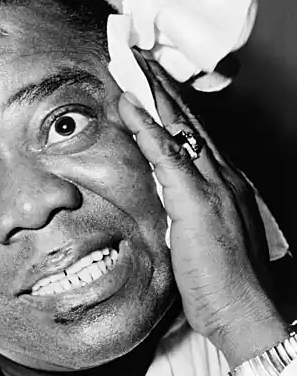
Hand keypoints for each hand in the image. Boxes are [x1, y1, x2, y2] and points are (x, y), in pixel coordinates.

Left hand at [118, 63, 286, 366]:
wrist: (246, 312)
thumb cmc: (226, 286)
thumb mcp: (207, 244)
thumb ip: (190, 218)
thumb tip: (170, 210)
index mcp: (227, 189)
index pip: (196, 141)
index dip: (173, 114)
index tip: (153, 92)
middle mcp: (225, 179)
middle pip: (189, 126)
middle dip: (164, 92)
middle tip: (140, 62)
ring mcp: (214, 187)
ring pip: (179, 130)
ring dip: (153, 98)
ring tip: (131, 69)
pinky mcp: (197, 201)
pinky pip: (167, 155)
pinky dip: (147, 127)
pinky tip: (130, 106)